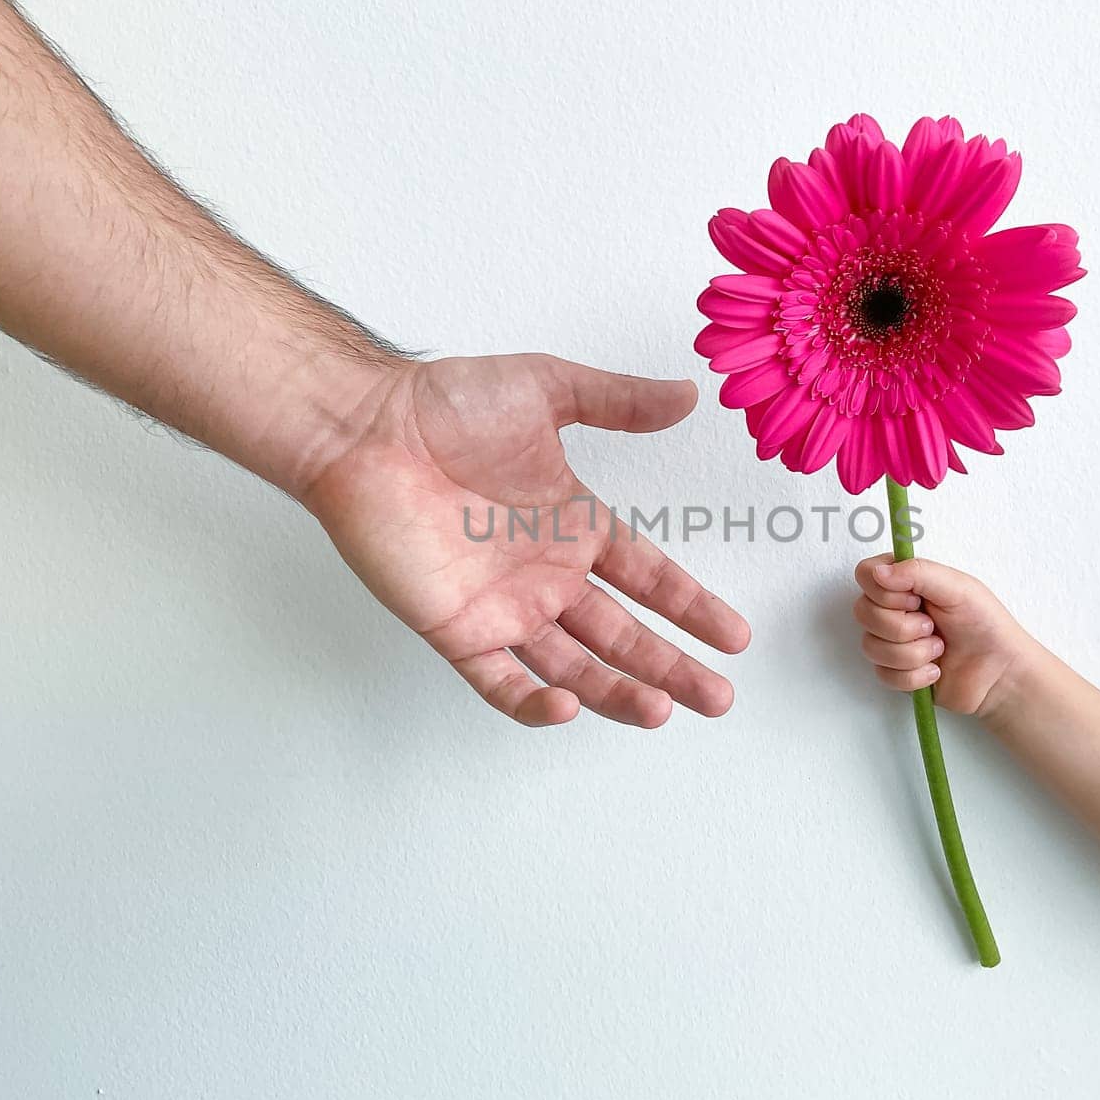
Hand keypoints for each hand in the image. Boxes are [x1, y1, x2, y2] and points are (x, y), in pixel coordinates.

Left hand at [302, 353, 749, 728]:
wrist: (364, 428)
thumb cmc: (445, 404)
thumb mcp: (547, 388)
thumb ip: (619, 402)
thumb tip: (688, 394)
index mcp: (575, 524)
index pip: (648, 577)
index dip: (691, 607)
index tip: (734, 637)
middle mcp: (546, 574)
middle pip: (623, 635)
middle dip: (672, 667)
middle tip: (718, 699)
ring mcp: (502, 606)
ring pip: (572, 667)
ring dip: (618, 693)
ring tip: (663, 711)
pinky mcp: (456, 628)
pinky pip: (498, 681)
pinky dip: (532, 702)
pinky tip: (568, 706)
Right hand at [851, 554, 1037, 719]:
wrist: (1001, 674)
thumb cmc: (986, 625)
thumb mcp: (958, 588)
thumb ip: (918, 572)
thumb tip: (879, 572)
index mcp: (907, 583)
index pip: (867, 574)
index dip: (884, 591)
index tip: (915, 600)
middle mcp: (895, 610)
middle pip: (862, 612)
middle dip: (902, 626)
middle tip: (933, 626)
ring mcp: (893, 642)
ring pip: (871, 646)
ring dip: (911, 653)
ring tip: (939, 650)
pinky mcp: (896, 673)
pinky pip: (883, 674)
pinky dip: (914, 676)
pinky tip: (936, 671)